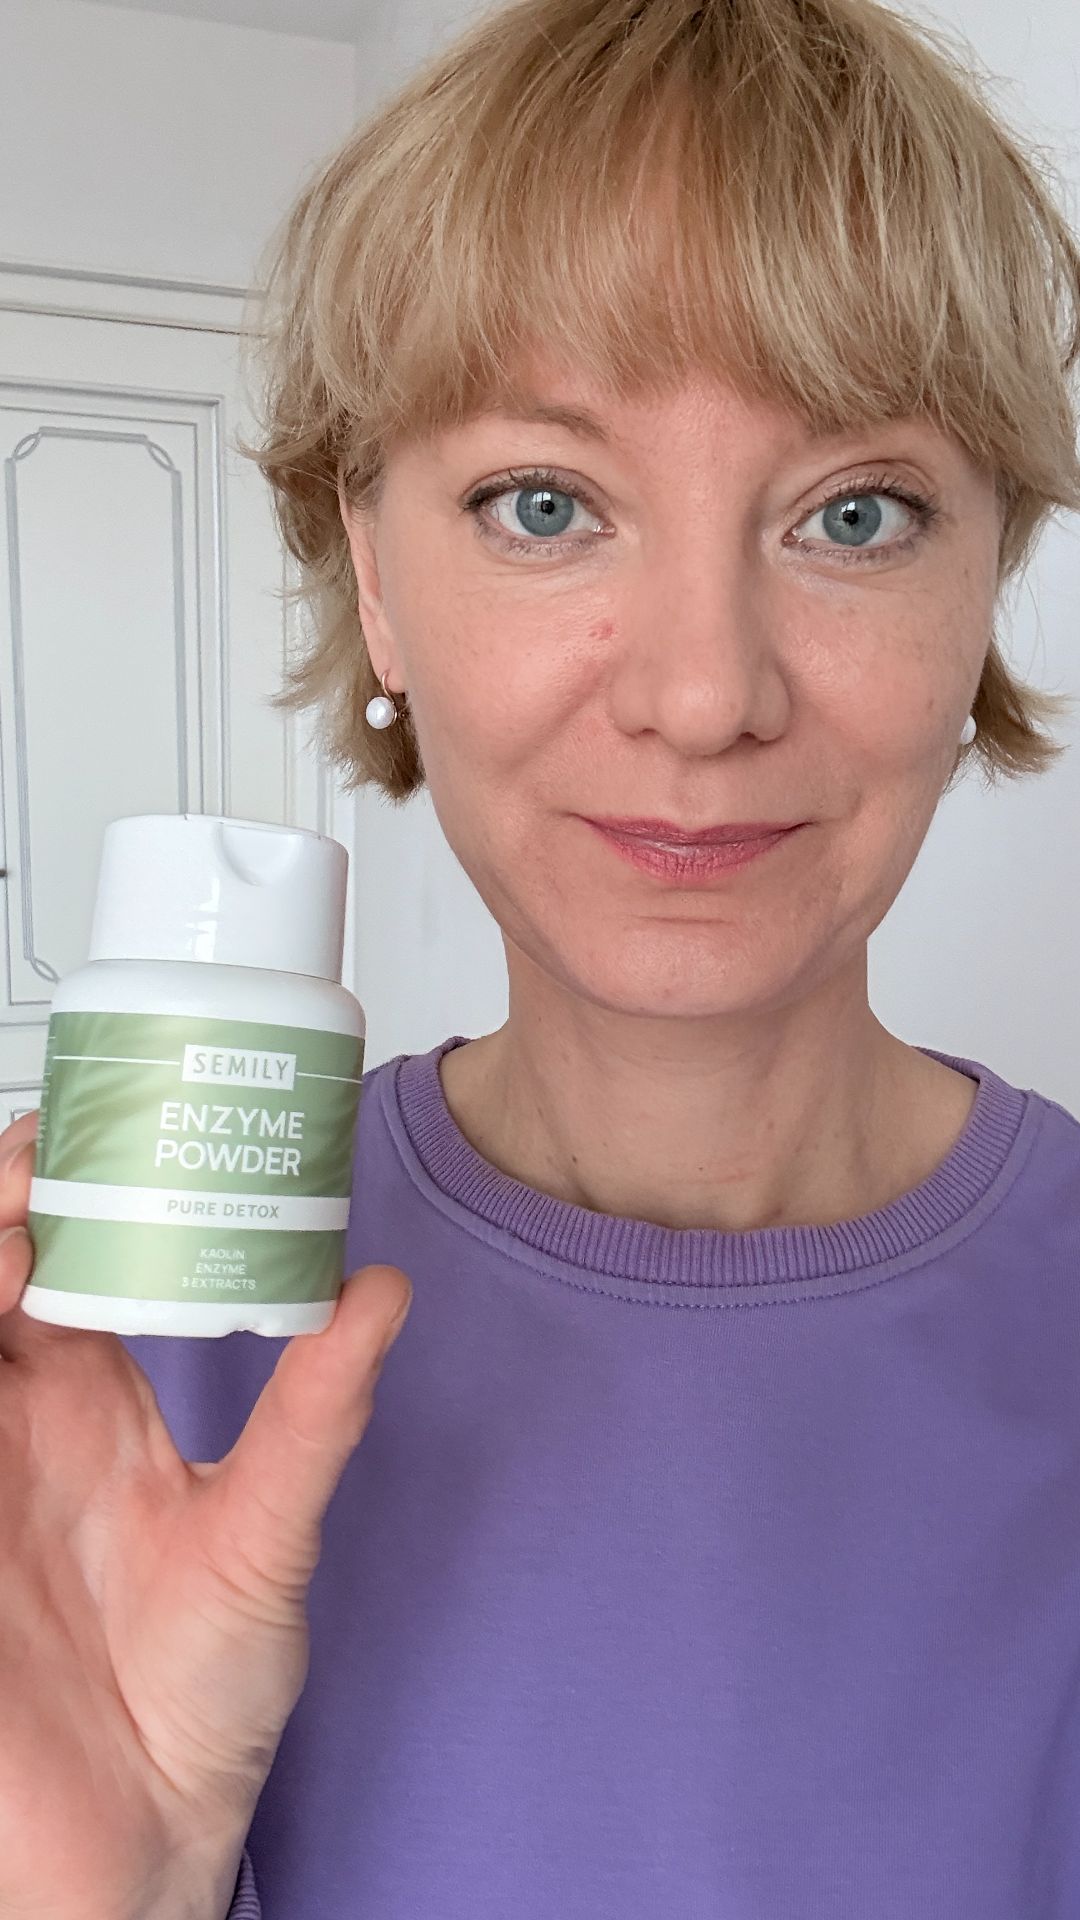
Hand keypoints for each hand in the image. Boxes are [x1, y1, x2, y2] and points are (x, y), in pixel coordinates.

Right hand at [0, 1108, 410, 1918]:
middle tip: (37, 1160)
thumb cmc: (198, 1696)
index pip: (50, 1263)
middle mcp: (11, 1425)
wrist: (146, 1842)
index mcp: (81, 1407)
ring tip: (8, 1217)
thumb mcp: (265, 1536)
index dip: (52, 1194)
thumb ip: (313, 1415)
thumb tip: (380, 1293)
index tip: (85, 1137)